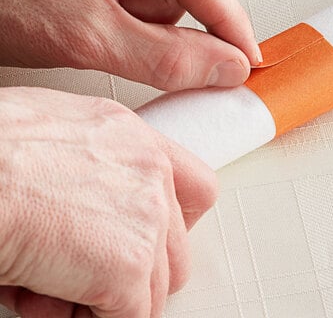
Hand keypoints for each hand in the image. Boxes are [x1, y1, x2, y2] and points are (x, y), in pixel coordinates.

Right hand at [0, 87, 217, 317]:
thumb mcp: (58, 127)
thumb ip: (92, 162)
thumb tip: (85, 198)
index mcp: (133, 139)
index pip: (195, 188)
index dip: (173, 226)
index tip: (147, 243)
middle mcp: (151, 174)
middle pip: (175, 248)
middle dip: (130, 272)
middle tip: (80, 274)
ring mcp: (147, 219)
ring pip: (154, 288)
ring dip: (104, 299)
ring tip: (48, 286)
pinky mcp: (128, 267)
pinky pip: (132, 317)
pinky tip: (44, 298)